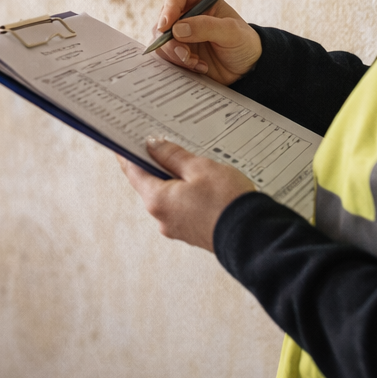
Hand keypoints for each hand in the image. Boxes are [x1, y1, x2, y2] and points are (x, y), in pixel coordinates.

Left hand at [119, 138, 256, 251]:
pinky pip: (179, 207)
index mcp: (158, 200)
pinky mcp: (190, 232)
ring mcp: (176, 227)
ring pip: (166, 196)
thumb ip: (172, 155)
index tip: (123, 142)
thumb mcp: (200, 167)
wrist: (253, 236)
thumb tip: (154, 146)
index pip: (133, 171)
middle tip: (161, 145)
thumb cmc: (227, 202)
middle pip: (149, 184)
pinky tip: (199, 185)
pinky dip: (184, 194)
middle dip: (155, 164)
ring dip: (173, 179)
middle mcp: (162, 217)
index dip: (127, 154)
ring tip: (190, 164)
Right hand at [153, 0, 262, 84]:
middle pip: (163, 18)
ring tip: (196, 62)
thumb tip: (178, 29)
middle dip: (169, 38)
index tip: (167, 25)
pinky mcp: (178, 51)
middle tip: (184, 53)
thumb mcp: (232, 32)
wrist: (246, 68)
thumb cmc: (243, 43)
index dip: (169, 5)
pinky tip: (199, 66)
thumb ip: (207, 27)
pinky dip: (179, 63)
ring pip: (161, 39)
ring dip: (175, 53)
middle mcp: (187, 14)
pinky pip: (166, 55)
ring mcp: (180, 33)